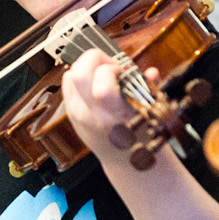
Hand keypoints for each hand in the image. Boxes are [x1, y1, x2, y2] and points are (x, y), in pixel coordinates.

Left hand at [59, 47, 149, 161]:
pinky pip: (67, 84)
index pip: (102, 86)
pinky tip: (94, 82)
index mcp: (115, 116)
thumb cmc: (139, 135)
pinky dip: (80, 76)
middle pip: (78, 74)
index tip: (123, 71)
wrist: (124, 161)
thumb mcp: (150, 113)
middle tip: (108, 65)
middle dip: (94, 58)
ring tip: (102, 73)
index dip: (112, 68)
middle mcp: (93, 115)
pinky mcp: (70, 113)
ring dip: (86, 67)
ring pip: (70, 75)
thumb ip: (149, 89)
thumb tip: (151, 72)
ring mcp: (78, 114)